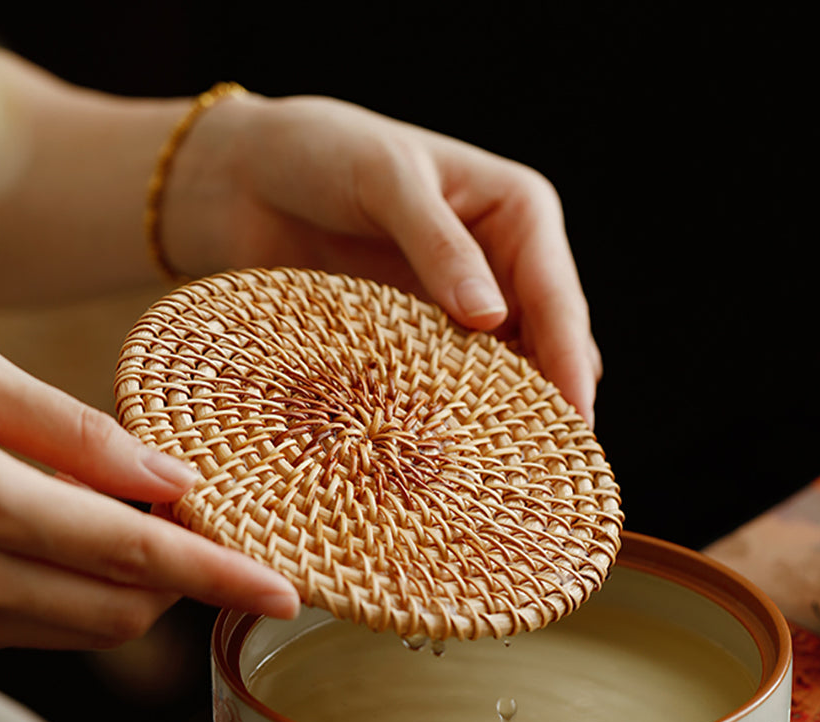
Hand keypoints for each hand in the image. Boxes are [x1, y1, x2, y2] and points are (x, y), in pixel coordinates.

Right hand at [0, 341, 298, 657]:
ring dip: (132, 582)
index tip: (283, 593)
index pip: (137, 554)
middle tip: (193, 519)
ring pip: (89, 628)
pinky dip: (79, 592)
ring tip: (106, 510)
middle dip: (184, 575)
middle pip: (127, 607)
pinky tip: (59, 540)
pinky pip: (40, 631)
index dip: (220, 576)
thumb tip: (171, 477)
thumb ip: (72, 431)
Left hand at [164, 95, 601, 424]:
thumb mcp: (386, 181)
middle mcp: (501, 262)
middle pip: (547, 342)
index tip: (576, 423)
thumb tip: (492, 319)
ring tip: (505, 469)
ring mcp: (461, 304)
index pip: (558, 296)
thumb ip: (439, 246)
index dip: (569, 362)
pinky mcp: (419, 333)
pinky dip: (457, 411)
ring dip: (506, 412)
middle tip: (546, 465)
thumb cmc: (318, 153)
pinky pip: (453, 379)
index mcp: (517, 212)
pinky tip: (452, 446)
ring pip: (508, 369)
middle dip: (551, 398)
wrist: (244, 178)